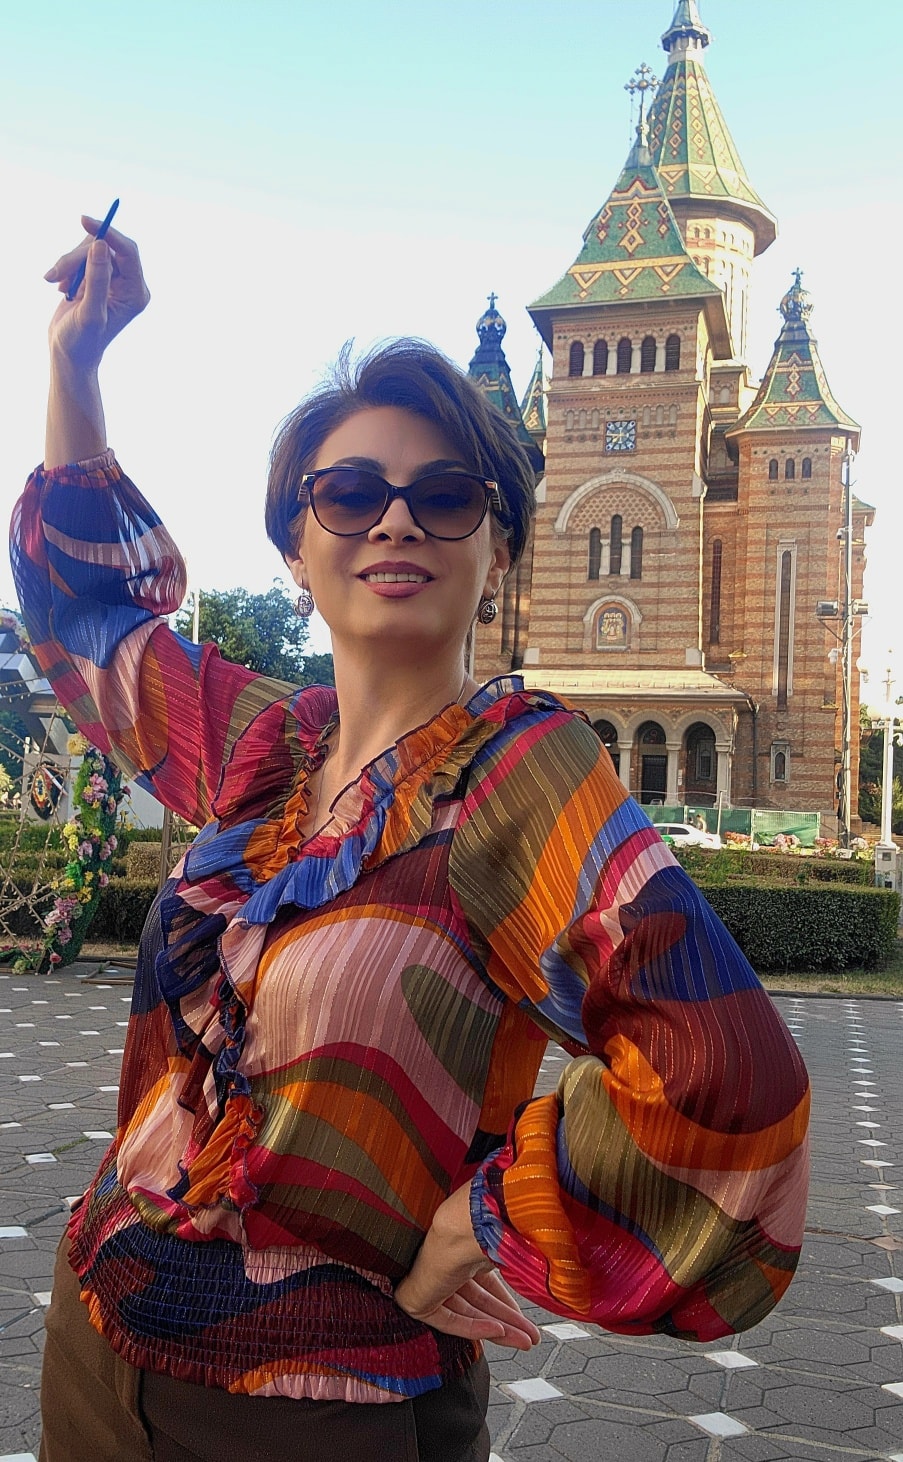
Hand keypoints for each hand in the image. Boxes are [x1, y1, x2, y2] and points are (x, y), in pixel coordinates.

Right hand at [44, 216, 149, 371]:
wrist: (69, 354)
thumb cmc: (82, 341)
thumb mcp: (90, 312)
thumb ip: (97, 279)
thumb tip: (100, 244)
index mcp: (136, 292)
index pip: (128, 251)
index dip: (108, 232)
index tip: (83, 220)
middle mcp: (128, 283)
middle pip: (105, 247)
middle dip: (77, 257)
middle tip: (56, 274)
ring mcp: (112, 279)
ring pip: (90, 249)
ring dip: (68, 263)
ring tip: (55, 282)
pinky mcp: (96, 276)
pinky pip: (80, 256)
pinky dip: (66, 267)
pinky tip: (60, 287)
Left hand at [394, 1183, 540, 1350]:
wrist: (463, 1225)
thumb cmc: (484, 1225)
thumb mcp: (505, 1250)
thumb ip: (515, 1265)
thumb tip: (542, 1274)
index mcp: (461, 1248)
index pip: (485, 1285)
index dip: (506, 1305)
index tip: (525, 1319)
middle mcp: (444, 1264)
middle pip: (479, 1302)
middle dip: (507, 1322)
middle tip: (530, 1337)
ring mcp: (430, 1281)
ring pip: (468, 1313)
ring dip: (498, 1329)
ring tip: (525, 1342)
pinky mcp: (417, 1299)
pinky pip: (448, 1321)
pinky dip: (474, 1328)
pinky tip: (499, 1331)